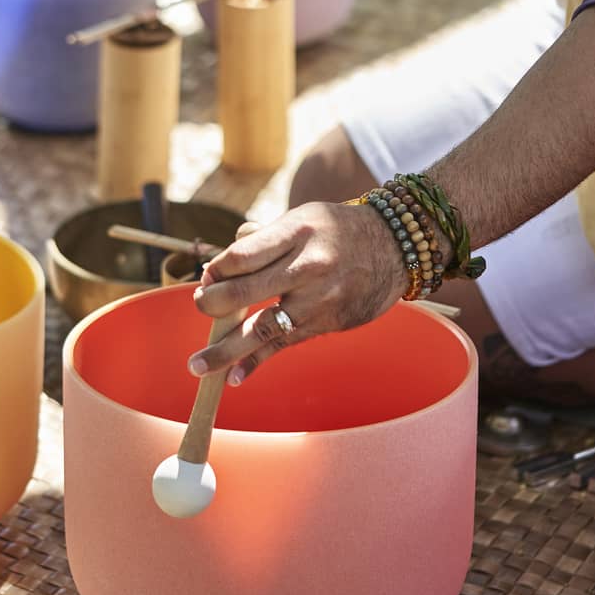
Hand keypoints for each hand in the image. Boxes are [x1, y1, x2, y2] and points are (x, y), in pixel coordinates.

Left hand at [188, 202, 406, 385]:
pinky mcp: (328, 322)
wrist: (397, 248)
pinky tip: (235, 377)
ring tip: (197, 366)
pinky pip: (285, 345)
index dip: (215, 270)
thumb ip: (262, 238)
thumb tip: (219, 267)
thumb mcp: (302, 217)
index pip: (240, 256)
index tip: (207, 277)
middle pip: (243, 291)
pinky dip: (257, 362)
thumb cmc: (338, 230)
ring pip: (261, 327)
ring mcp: (318, 298)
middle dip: (210, 304)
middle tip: (200, 306)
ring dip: (224, 350)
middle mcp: (307, 265)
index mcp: (296, 231)